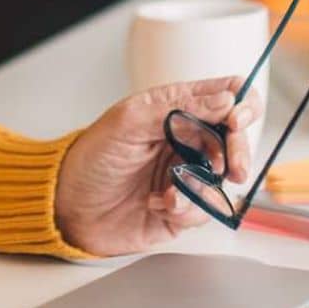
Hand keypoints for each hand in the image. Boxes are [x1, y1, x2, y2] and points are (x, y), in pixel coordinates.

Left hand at [53, 77, 261, 255]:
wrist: (67, 206)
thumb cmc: (91, 157)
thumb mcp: (128, 122)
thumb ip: (178, 108)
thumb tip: (225, 99)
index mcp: (176, 110)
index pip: (226, 97)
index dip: (241, 105)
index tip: (235, 121)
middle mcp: (187, 141)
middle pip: (235, 140)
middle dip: (237, 153)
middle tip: (231, 167)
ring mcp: (187, 175)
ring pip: (224, 179)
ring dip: (202, 185)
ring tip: (173, 189)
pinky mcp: (182, 210)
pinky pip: (204, 210)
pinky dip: (185, 208)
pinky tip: (157, 203)